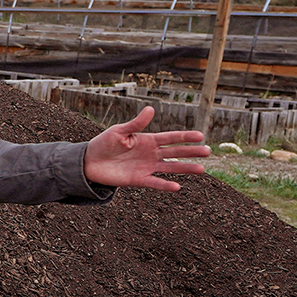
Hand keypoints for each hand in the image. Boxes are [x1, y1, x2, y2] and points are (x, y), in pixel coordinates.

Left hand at [82, 106, 208, 190]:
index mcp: (148, 140)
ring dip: (185, 168)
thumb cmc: (104, 143)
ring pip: (170, 168)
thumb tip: (151, 109)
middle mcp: (151, 154)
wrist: (89, 162)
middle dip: (191, 152)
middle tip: (208, 151)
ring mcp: (147, 167)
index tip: (200, 135)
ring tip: (202, 169)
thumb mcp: (119, 131)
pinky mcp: (139, 179)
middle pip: (175, 152)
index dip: (185, 137)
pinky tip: (177, 186)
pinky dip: (165, 185)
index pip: (171, 138)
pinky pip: (155, 182)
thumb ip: (135, 123)